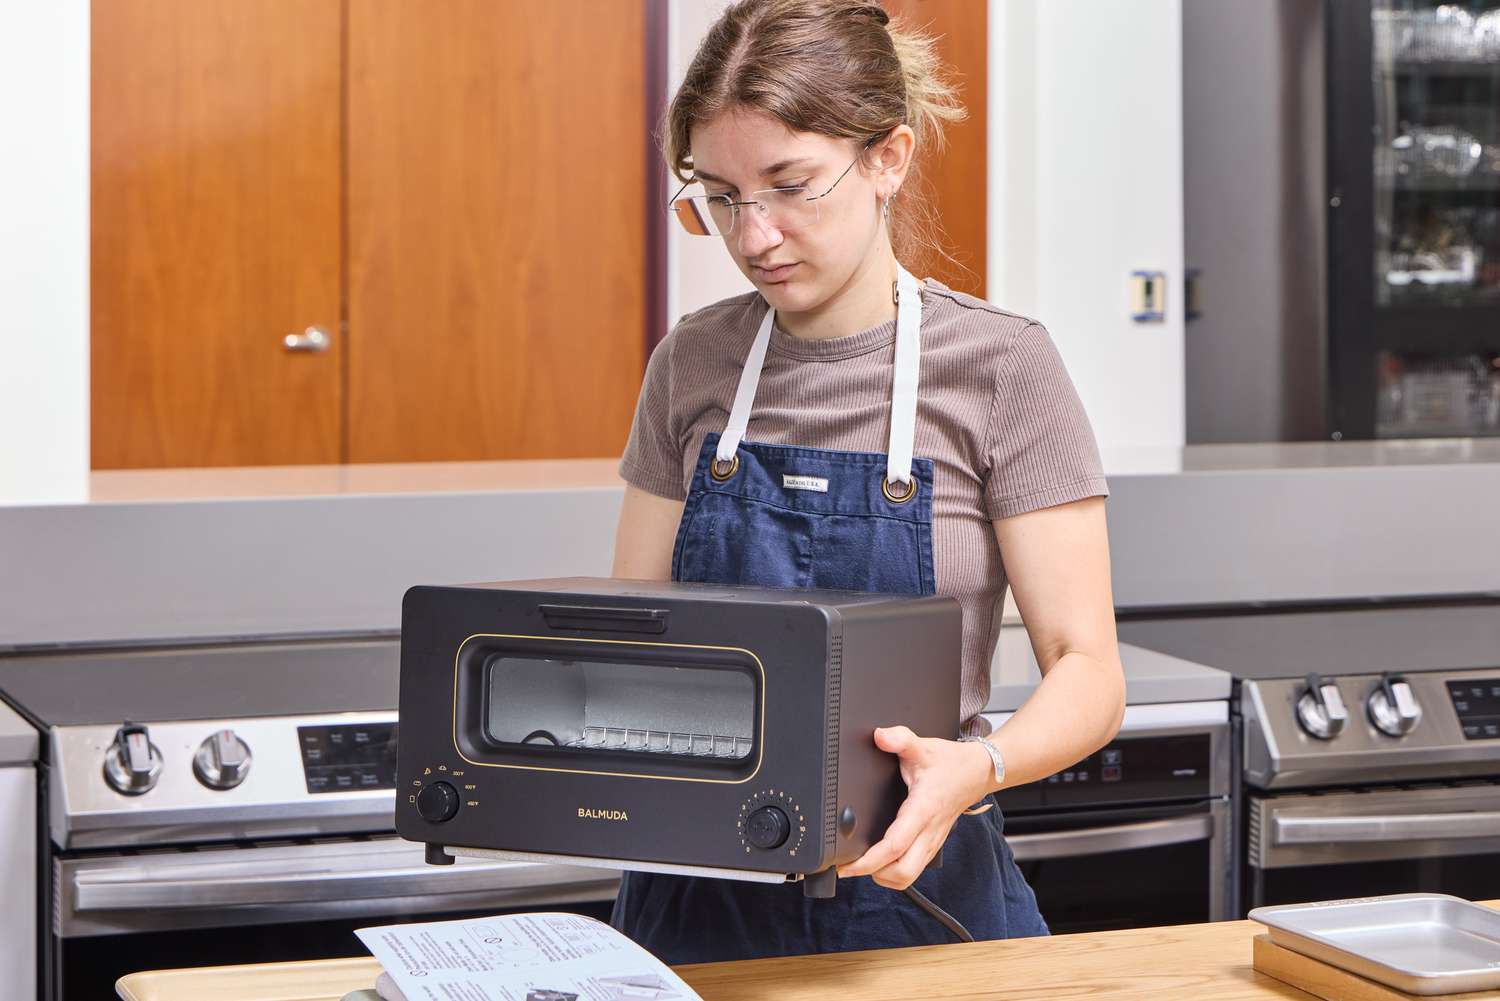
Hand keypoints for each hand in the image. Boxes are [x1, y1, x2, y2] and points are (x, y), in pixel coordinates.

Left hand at [836, 725, 996, 889]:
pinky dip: (895, 872)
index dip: (867, 861)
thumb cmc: (950, 763)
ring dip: (885, 877)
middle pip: (903, 873)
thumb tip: (880, 736)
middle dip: (874, 875)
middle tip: (851, 866)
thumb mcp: (923, 746)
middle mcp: (929, 832)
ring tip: (864, 865)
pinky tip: (882, 860)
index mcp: (923, 810)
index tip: (846, 865)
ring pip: (908, 877)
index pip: (894, 846)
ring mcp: (933, 841)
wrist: (977, 772)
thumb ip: (900, 739)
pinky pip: (914, 869)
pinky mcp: (933, 844)